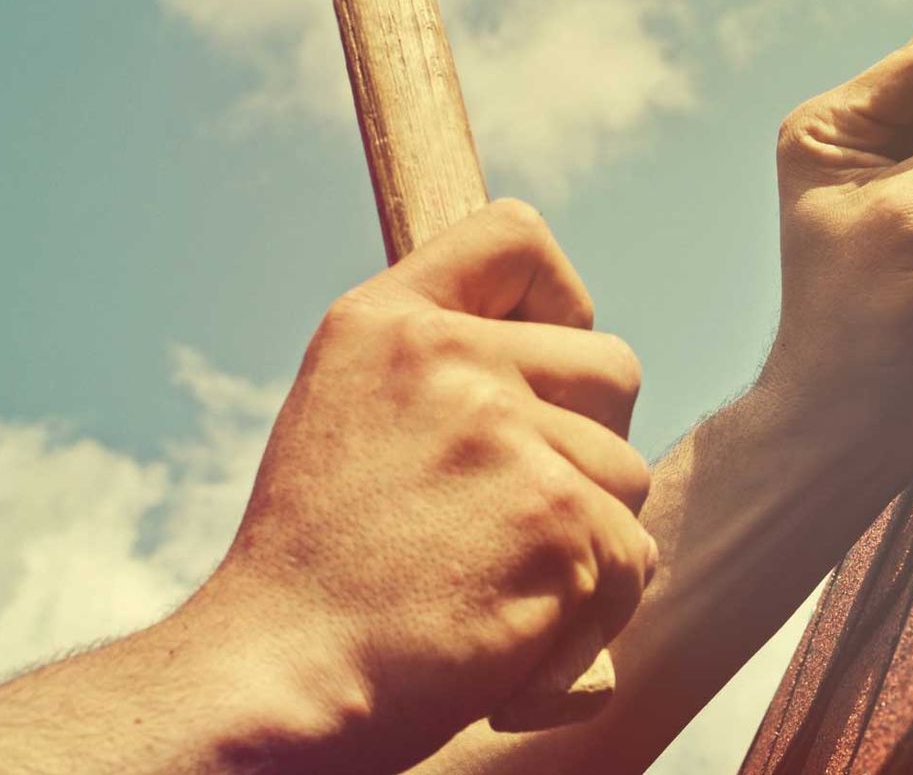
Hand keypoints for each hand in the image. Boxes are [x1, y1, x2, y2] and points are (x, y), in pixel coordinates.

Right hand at [181, 201, 655, 772]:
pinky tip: (515, 627)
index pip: (515, 234)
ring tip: (494, 578)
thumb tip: (556, 339)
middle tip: (512, 509)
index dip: (558, 298)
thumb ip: (436, 358)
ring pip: (626, 474)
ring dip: (587, 539)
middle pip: (611, 367)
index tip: (544, 363)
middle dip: (588, 443)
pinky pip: (632, 557)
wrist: (280, 678)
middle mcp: (449, 359)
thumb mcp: (345, 410)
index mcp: (389, 321)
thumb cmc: (317, 566)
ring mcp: (507, 437)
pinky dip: (592, 610)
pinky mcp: (557, 522)